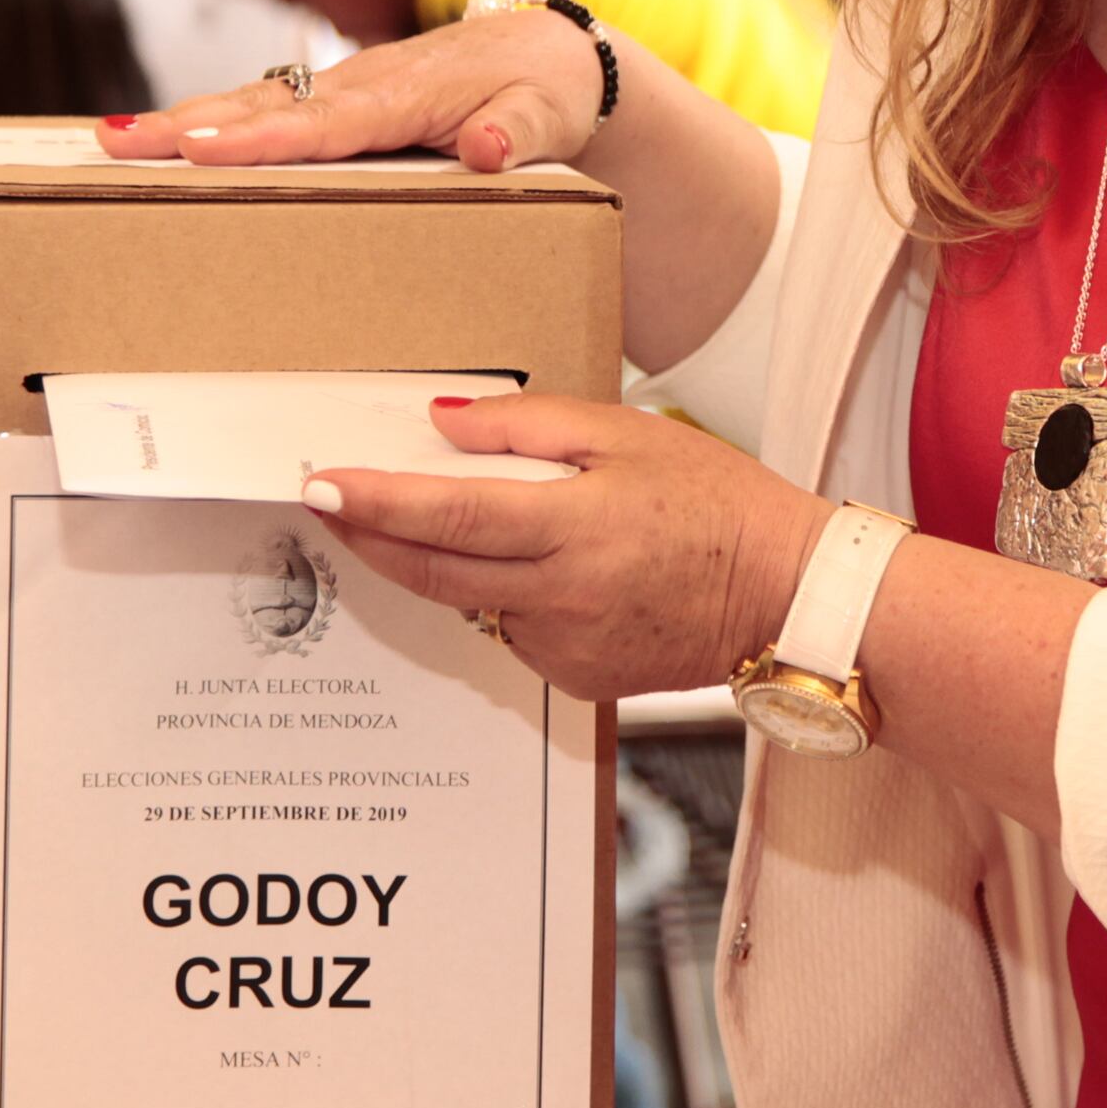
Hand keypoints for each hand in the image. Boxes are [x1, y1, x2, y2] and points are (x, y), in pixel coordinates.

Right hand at [101, 13, 603, 169]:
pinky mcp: (337, 95)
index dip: (265, 137)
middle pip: (266, 106)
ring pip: (253, 100)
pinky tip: (162, 139)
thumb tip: (488, 148)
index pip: (327, 122)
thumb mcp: (546, 114)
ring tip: (114, 140)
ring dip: (184, 119)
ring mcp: (344, 85)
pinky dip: (211, 118)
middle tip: (121, 142)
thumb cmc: (545, 87)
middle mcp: (363, 82)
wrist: (551, 50)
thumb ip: (517, 132)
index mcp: (408, 93)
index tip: (205, 148)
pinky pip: (265, 107)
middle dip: (191, 125)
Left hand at [301, 394, 825, 701]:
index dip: (376, 503)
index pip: (448, 517)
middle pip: (433, 572)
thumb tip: (443, 426)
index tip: (321, 485)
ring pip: (469, 603)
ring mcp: (566, 649)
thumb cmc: (719, 506)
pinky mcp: (576, 681)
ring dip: (442, 564)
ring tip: (456, 520)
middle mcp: (563, 598)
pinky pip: (511, 633)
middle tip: (329, 503)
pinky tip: (545, 571)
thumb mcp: (628, 436)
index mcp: (577, 528)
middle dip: (370, 538)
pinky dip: (503, 596)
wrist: (785, 597)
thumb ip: (527, 428)